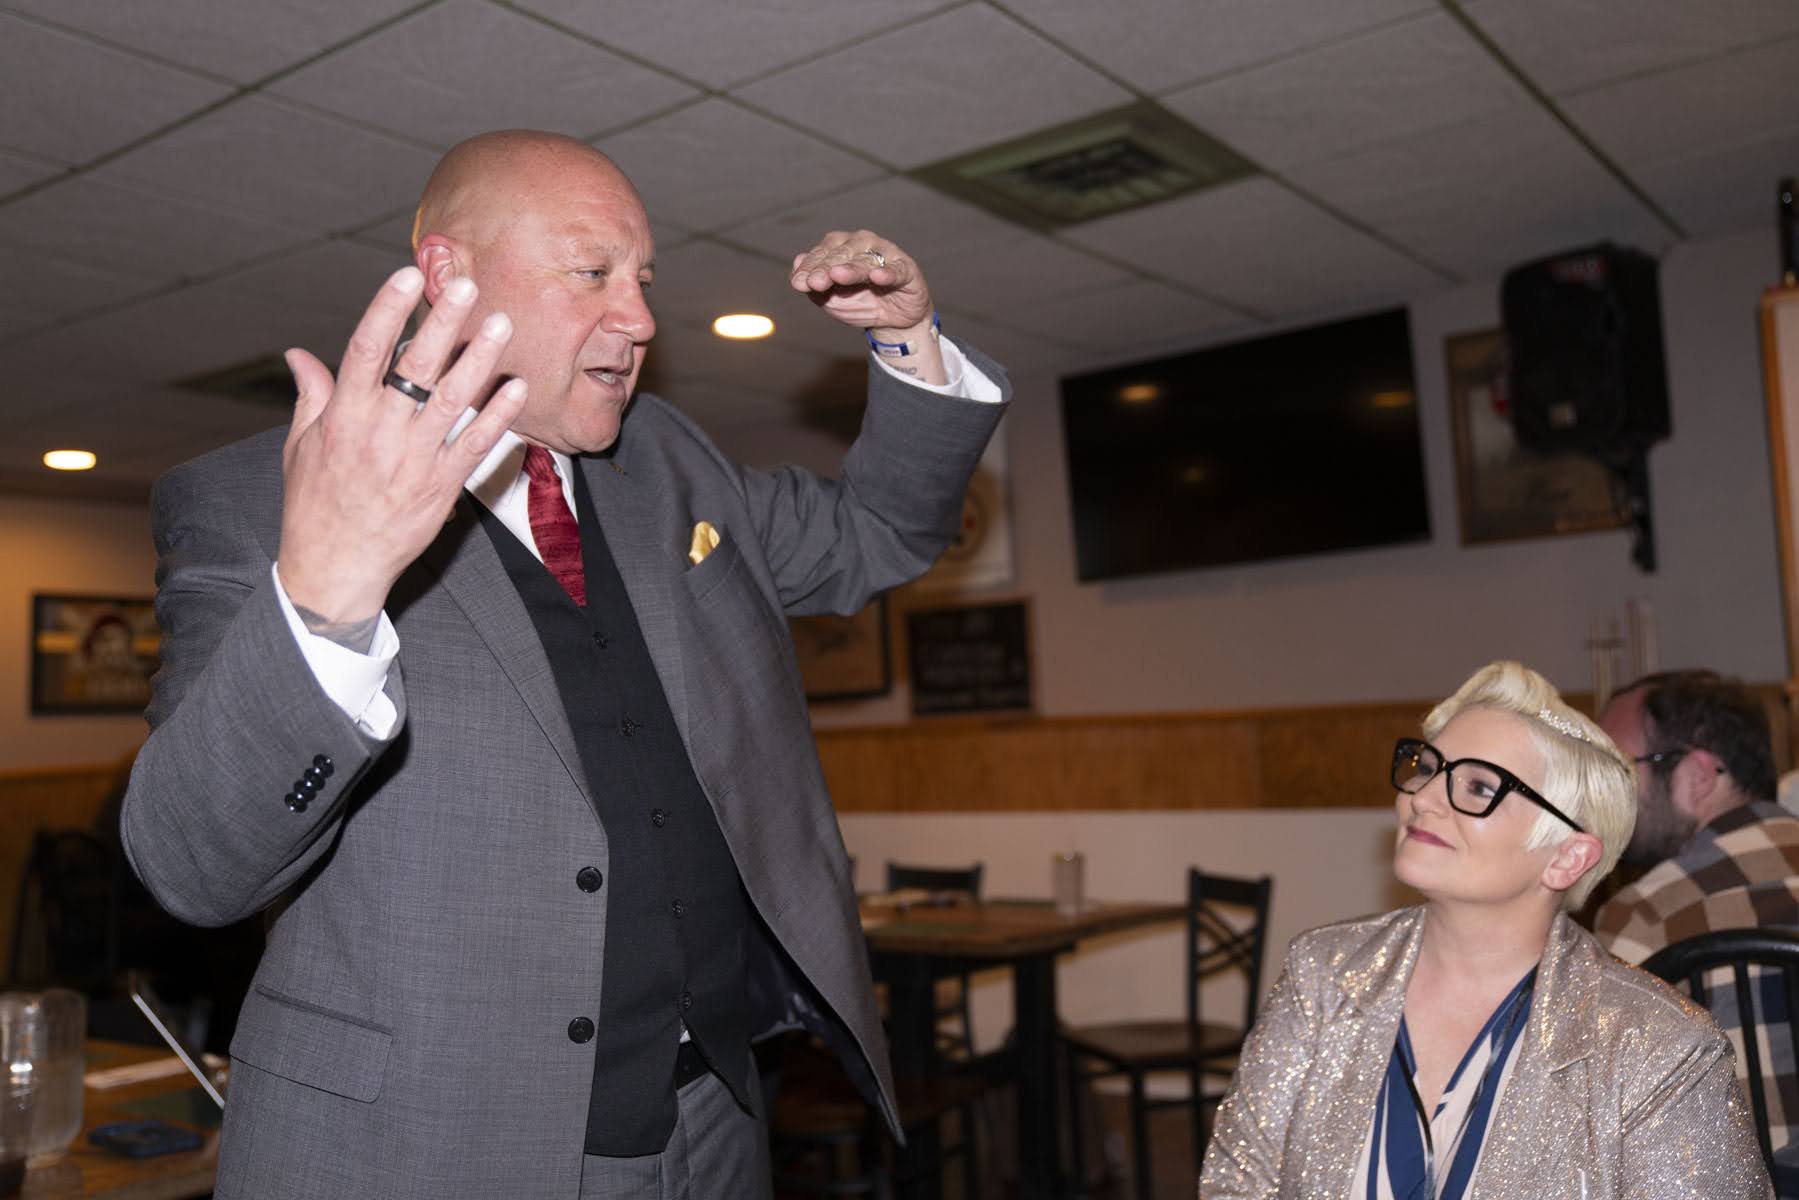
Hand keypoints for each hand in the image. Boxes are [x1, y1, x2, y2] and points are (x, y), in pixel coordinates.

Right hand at [277, 266, 527, 626]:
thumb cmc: (315, 504)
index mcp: (342, 417)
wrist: (336, 566)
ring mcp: (413, 460)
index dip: (387, 310)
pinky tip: (517, 387)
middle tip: (468, 287)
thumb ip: (311, 396)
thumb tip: (298, 354)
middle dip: (443, 325)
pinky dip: (498, 416)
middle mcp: (379, 432)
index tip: (407, 277)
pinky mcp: (442, 486)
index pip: (365, 351)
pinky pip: (475, 445)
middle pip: (415, 368)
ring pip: (452, 400)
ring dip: (479, 360)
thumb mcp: (300, 447)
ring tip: (502, 324)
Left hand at [790, 230, 944, 383]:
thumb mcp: (833, 301)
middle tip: (814, 283)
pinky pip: (896, 270)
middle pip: (842, 253)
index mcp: (842, 247)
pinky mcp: (907, 269)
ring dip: (851, 269)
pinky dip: (887, 273)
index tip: (798, 284)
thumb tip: (797, 265)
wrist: (894, 320)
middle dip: (826, 268)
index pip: (823, 252)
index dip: (810, 267)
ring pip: (866, 260)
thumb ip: (815, 287)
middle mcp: (863, 244)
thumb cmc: (861, 303)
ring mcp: (887, 254)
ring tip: (837, 275)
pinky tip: (877, 277)